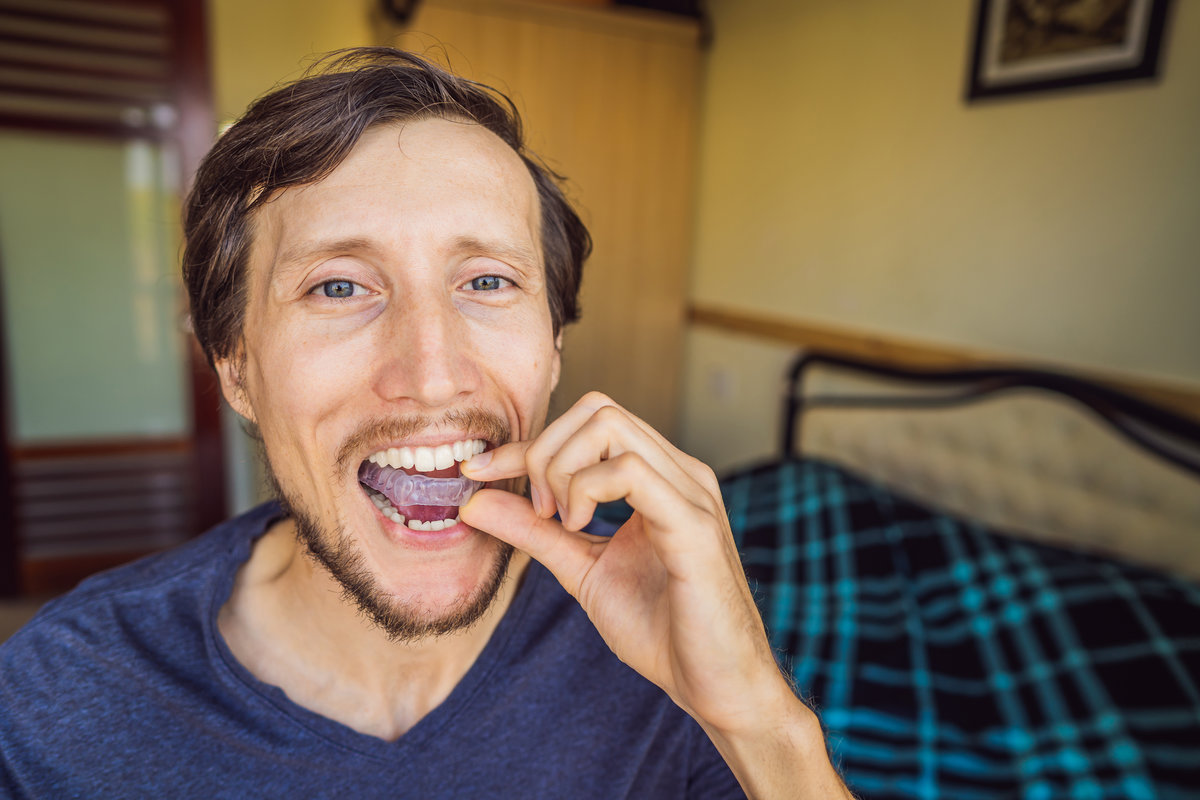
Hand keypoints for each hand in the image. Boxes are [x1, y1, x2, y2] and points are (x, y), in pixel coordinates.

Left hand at [459, 392, 790, 733]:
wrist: (716, 685)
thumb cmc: (662, 628)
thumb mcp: (582, 568)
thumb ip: (535, 531)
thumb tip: (474, 501)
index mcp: (660, 478)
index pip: (587, 424)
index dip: (524, 444)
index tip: (476, 472)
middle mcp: (680, 472)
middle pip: (596, 409)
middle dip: (544, 451)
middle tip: (539, 511)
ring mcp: (691, 492)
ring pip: (609, 425)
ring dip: (562, 469)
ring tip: (562, 522)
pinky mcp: (694, 524)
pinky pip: (630, 471)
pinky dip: (587, 489)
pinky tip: (580, 527)